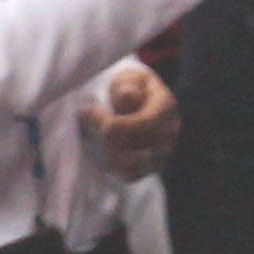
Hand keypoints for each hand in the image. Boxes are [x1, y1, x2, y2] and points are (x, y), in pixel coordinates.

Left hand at [86, 61, 181, 183]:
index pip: (143, 123)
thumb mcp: (129, 77)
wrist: (138, 102)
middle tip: (84, 122)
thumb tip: (128, 98)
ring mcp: (162, 154)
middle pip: (135, 146)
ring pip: (130, 164)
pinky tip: (100, 149)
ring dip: (105, 152)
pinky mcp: (151, 168)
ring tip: (92, 135)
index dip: (114, 123)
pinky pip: (129, 175)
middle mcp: (169, 134)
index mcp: (166, 107)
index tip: (89, 111)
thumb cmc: (130, 87)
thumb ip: (127, 86)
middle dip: (104, 136)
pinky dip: (111, 165)